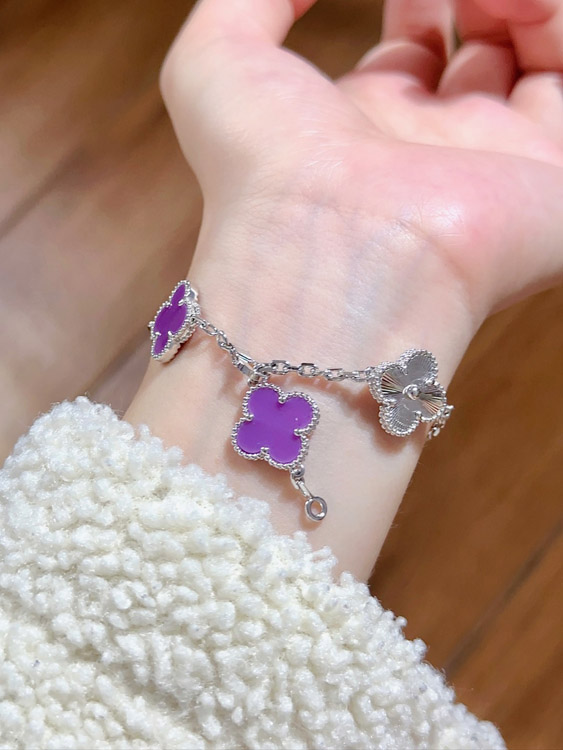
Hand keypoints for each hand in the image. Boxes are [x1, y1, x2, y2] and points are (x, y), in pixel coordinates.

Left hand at [126, 0, 562, 579]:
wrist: (338, 252)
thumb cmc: (264, 172)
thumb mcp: (216, 61)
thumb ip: (250, 2)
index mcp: (359, 130)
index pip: (404, 54)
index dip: (413, 4)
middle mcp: (426, 148)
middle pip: (468, 53)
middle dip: (462, 0)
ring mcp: (489, 161)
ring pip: (525, 59)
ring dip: (512, 5)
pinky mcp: (546, 177)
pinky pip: (562, 79)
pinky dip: (549, 23)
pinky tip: (519, 4)